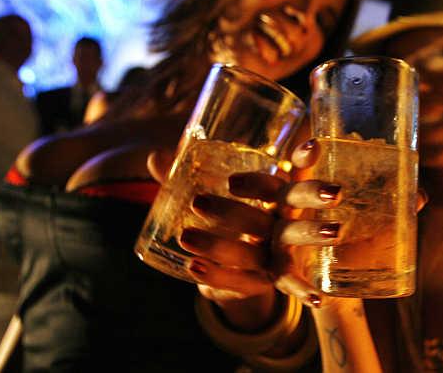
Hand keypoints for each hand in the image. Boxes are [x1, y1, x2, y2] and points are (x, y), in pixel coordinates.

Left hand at [146, 148, 330, 329]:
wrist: (255, 273)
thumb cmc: (243, 221)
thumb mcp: (224, 198)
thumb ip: (192, 179)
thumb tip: (156, 158)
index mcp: (283, 199)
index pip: (277, 185)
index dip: (260, 182)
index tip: (232, 181)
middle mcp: (286, 228)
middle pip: (265, 220)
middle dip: (233, 213)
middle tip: (196, 203)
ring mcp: (278, 260)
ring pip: (250, 253)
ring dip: (217, 246)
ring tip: (184, 237)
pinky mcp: (264, 285)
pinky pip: (240, 282)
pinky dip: (218, 275)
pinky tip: (194, 267)